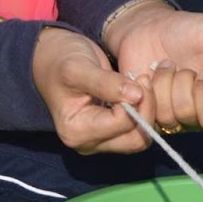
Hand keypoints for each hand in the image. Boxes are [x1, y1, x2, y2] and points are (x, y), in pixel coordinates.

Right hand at [32, 26, 153, 154]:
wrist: (54, 58)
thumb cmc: (61, 61)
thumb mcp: (79, 68)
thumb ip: (106, 83)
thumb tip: (138, 96)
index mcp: (76, 131)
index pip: (120, 124)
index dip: (135, 101)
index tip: (138, 76)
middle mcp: (89, 143)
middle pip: (134, 140)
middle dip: (146, 110)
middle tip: (145, 80)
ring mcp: (101, 140)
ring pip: (140, 138)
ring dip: (148, 112)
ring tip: (143, 84)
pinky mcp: (112, 132)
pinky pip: (138, 130)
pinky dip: (145, 113)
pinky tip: (141, 90)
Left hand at [102, 0, 202, 133]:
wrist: (151, 27)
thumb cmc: (189, 29)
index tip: (202, 74)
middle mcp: (195, 111)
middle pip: (187, 114)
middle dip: (180, 83)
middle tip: (177, 63)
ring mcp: (169, 113)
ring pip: (165, 115)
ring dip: (161, 84)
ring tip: (162, 65)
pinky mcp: (146, 111)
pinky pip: (144, 114)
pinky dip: (143, 91)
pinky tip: (144, 75)